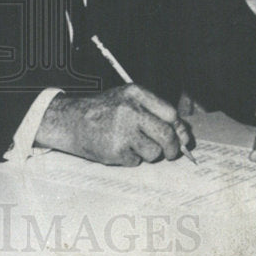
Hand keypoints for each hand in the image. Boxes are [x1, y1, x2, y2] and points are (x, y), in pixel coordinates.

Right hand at [35, 85, 194, 165]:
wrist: (71, 121)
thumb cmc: (104, 112)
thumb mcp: (127, 101)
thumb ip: (154, 113)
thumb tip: (184, 136)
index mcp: (135, 94)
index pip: (170, 113)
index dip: (178, 128)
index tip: (180, 137)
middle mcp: (130, 110)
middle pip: (166, 135)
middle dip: (172, 148)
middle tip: (170, 153)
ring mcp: (122, 130)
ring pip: (154, 152)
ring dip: (149, 154)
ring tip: (133, 146)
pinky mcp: (115, 150)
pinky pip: (137, 161)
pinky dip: (131, 159)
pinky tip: (118, 149)